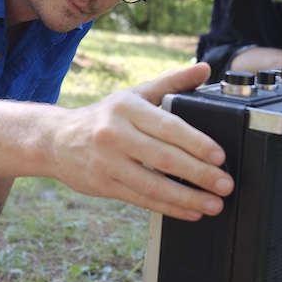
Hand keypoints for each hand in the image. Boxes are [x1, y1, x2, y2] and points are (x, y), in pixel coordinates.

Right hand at [51, 62, 233, 220]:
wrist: (56, 140)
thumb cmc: (104, 116)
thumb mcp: (135, 94)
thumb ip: (172, 82)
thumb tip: (203, 69)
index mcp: (127, 108)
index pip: (168, 127)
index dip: (196, 143)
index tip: (219, 156)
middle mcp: (114, 134)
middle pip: (164, 158)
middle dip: (199, 175)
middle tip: (225, 184)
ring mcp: (107, 163)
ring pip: (153, 185)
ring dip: (187, 198)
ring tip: (213, 205)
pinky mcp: (104, 186)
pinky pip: (142, 200)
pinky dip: (169, 208)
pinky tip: (190, 212)